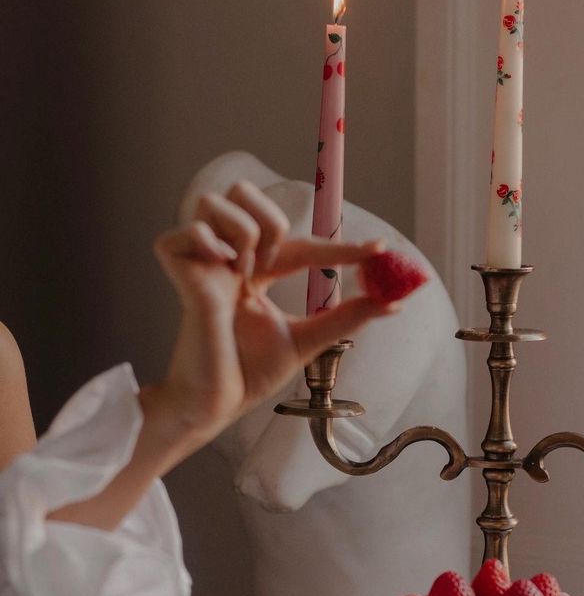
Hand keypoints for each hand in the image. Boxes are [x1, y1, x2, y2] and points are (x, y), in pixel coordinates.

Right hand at [152, 181, 395, 447]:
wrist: (218, 403)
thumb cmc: (249, 375)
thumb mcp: (308, 341)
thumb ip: (346, 318)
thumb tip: (392, 303)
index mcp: (258, 275)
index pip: (301, 243)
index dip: (340, 246)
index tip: (379, 251)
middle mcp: (230, 261)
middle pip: (244, 192)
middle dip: (273, 222)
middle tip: (273, 267)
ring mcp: (203, 263)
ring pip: (217, 200)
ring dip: (244, 232)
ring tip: (243, 275)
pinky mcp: (179, 271)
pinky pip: (190, 229)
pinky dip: (209, 243)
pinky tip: (219, 272)